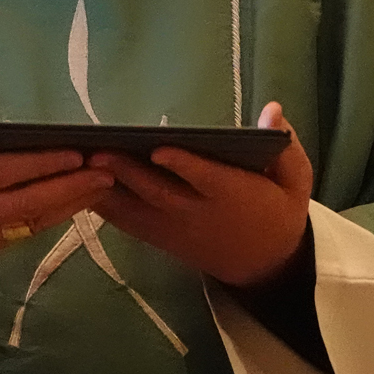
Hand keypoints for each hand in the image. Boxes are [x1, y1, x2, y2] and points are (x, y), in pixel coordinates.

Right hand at [0, 107, 113, 257]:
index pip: (6, 171)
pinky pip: (21, 235)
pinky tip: (73, 206)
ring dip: (69, 206)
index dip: (43, 163)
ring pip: (31, 223)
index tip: (77, 153)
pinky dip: (49, 220)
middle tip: (107, 172)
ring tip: (102, 188)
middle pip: (29, 201)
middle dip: (71, 187)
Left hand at [92, 101, 312, 287]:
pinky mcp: (161, 237)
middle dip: (128, 171)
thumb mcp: (295, 181)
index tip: (161, 148)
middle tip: (98, 149)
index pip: (206, 179)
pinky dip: (103, 205)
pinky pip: (128, 222)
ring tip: (78, 162)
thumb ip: (285, 147)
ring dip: (106, 187)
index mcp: (232, 195)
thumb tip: (273, 109)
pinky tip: (79, 182)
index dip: (184, 165)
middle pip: (159, 192)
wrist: (265, 264)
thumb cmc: (278, 209)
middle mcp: (198, 214)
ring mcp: (175, 229)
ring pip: (136, 209)